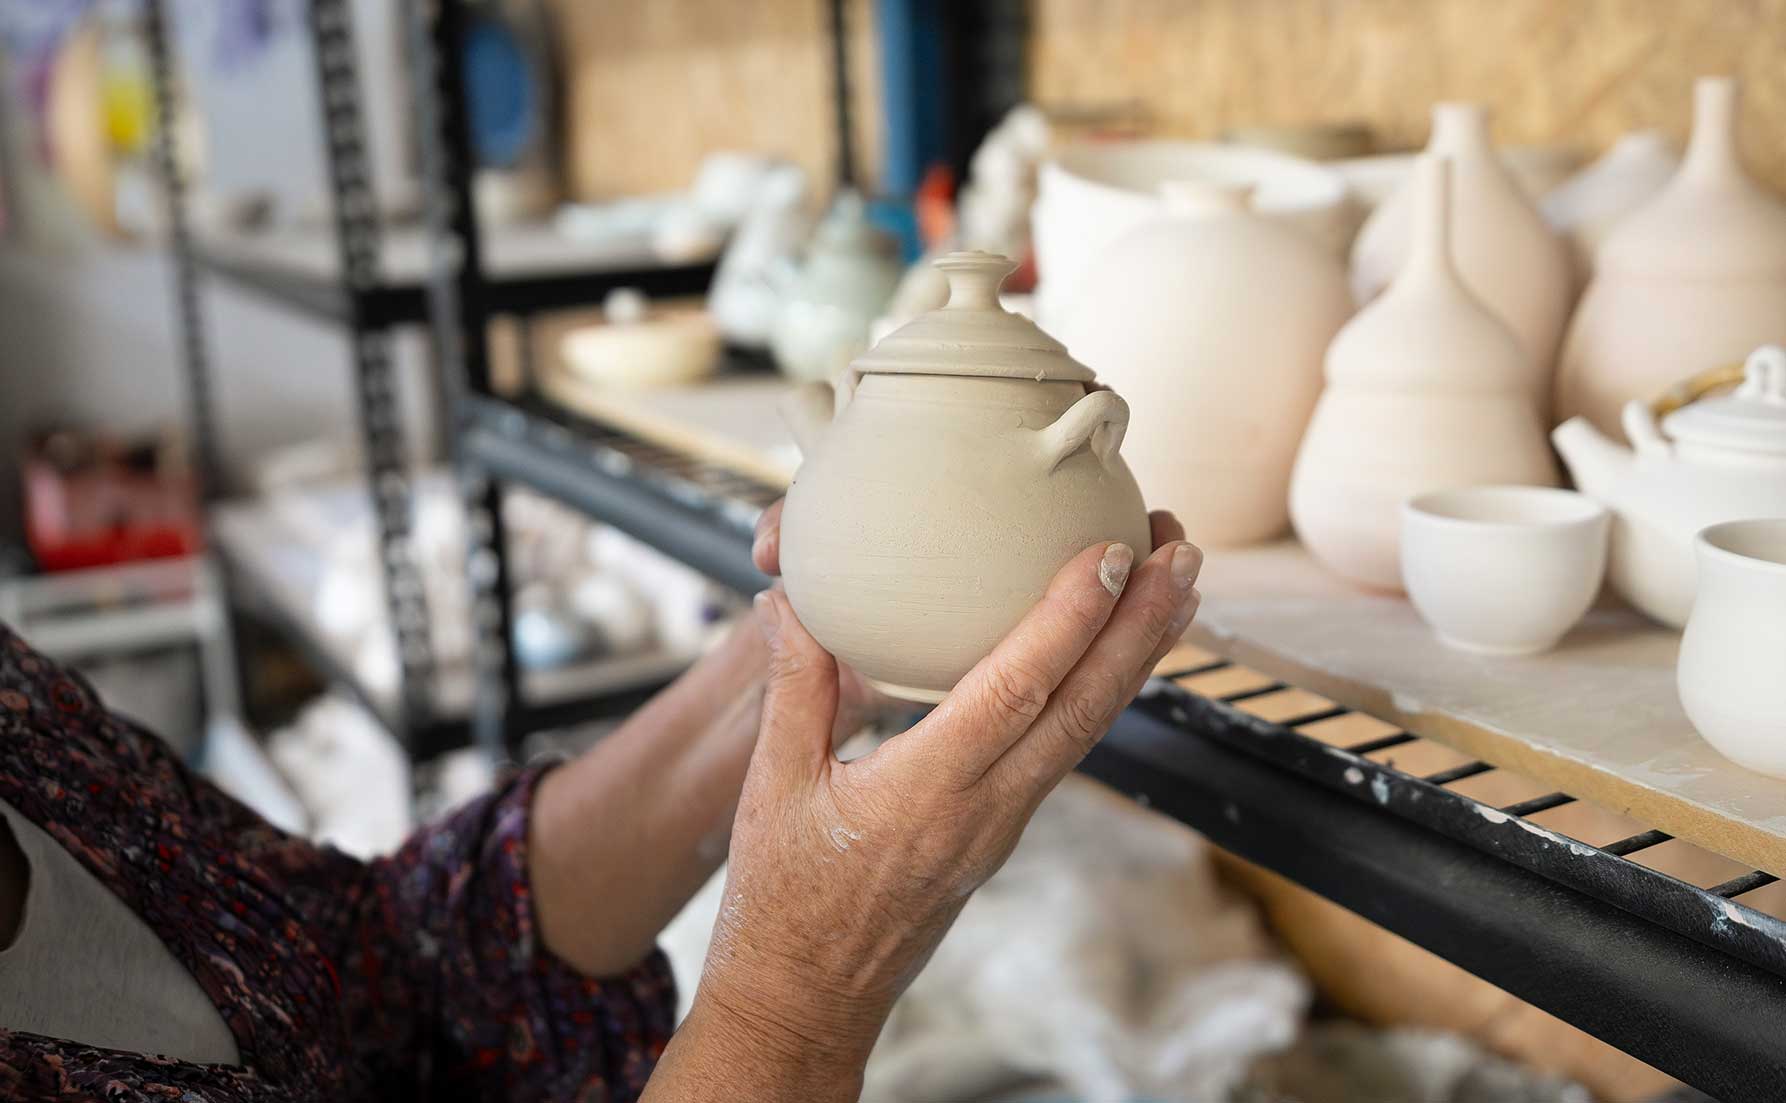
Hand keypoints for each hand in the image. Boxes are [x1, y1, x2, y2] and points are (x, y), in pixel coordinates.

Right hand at [670, 528, 1201, 1100]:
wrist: (806, 1000)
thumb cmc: (782, 901)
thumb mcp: (773, 786)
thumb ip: (793, 685)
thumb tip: (792, 597)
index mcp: (926, 792)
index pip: (1016, 692)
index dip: (1070, 619)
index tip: (1113, 554)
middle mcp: (983, 810)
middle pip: (1086, 708)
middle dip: (1142, 626)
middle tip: (1184, 549)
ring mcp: (1001, 825)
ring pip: (1088, 730)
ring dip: (1137, 655)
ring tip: (1175, 587)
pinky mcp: (1001, 830)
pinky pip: (1065, 750)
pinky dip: (1100, 691)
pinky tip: (1112, 653)